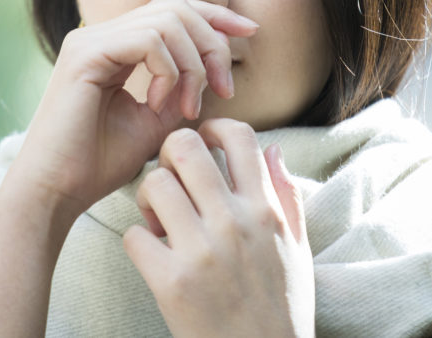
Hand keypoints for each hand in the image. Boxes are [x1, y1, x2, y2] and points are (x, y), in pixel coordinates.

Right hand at [11, 0, 258, 215]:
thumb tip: (213, 70)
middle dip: (213, 43)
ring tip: (189, 107)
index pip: (174, 9)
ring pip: (168, 20)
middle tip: (223, 89)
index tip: (251, 31)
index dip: (216, 16)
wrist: (57, 191)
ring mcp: (90, 39)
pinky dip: (169, 71)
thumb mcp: (156, 122)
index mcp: (115, 45)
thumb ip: (182, 90)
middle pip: (177, 6)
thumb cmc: (99, 164)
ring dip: (194, 64)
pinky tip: (161, 104)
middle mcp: (100, 34)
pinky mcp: (85, 54)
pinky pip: (149, 40)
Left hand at [123, 119, 314, 337]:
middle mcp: (234, 223)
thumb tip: (273, 148)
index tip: (203, 141)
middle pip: (184, 147)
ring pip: (153, 184)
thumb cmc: (281, 305)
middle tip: (170, 175)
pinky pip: (133, 236)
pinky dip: (137, 241)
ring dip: (148, 195)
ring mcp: (201, 252)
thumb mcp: (298, 247)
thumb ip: (285, 194)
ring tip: (158, 216)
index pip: (238, 135)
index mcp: (264, 210)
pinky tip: (152, 253)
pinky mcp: (171, 283)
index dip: (213, 127)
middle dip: (169, 153)